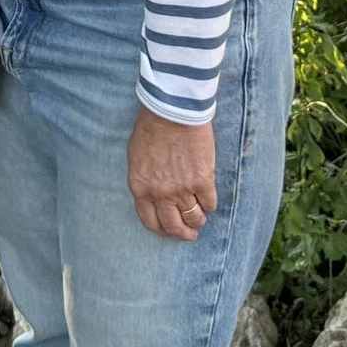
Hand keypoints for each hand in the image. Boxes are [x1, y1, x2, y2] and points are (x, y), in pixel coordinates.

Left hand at [128, 105, 217, 240]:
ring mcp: (182, 189)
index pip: (150, 221)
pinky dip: (210, 205)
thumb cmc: (151, 128)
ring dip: (198, 221)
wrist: (171, 111)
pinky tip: (209, 201)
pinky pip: (210, 203)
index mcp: (141, 188)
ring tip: (200, 219)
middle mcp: (161, 194)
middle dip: (182, 233)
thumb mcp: (136, 158)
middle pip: (173, 226)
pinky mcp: (203, 180)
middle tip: (189, 235)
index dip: (162, 230)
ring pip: (194, 217)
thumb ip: (144, 180)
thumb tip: (153, 195)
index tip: (169, 231)